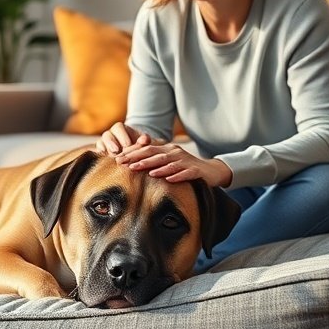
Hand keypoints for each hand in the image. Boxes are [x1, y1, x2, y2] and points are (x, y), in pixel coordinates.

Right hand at [96, 122, 150, 154]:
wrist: (133, 150)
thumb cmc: (139, 144)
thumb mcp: (143, 140)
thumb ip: (145, 139)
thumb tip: (144, 140)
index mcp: (119, 127)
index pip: (118, 128)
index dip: (122, 137)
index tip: (127, 145)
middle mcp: (110, 134)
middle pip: (107, 136)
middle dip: (112, 143)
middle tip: (117, 150)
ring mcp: (103, 142)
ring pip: (101, 143)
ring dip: (106, 149)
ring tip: (112, 155)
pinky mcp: (100, 151)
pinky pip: (97, 150)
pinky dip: (100, 153)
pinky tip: (104, 157)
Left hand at [114, 141, 232, 187]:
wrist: (211, 171)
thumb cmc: (185, 168)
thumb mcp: (168, 162)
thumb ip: (153, 161)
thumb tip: (131, 164)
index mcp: (167, 149)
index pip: (146, 149)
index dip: (132, 153)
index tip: (117, 158)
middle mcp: (175, 153)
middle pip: (154, 154)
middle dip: (138, 158)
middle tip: (124, 163)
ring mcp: (186, 161)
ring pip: (169, 163)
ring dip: (155, 166)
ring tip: (143, 171)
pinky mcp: (196, 171)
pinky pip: (186, 173)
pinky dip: (177, 175)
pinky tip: (168, 179)